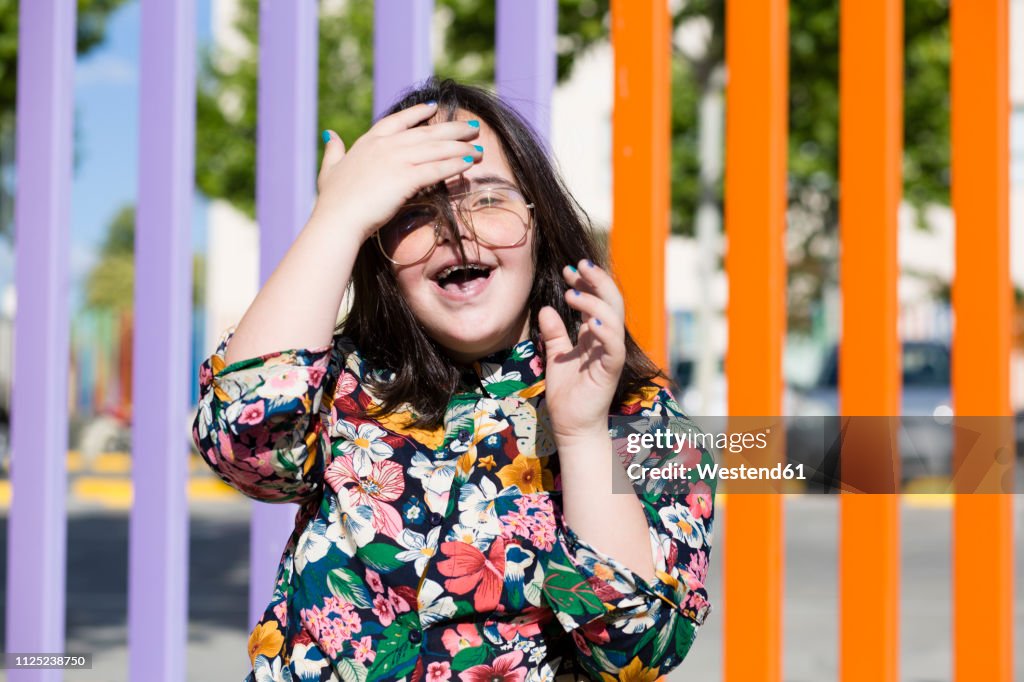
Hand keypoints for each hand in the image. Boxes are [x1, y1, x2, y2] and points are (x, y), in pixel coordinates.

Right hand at [312, 103, 482, 240]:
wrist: (337, 218)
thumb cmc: (332, 200)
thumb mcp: (329, 170)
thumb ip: (333, 150)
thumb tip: (329, 134)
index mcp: (368, 142)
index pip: (397, 120)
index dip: (417, 113)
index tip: (434, 107)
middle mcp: (385, 146)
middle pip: (426, 132)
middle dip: (453, 129)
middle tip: (473, 127)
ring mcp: (396, 160)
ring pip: (436, 148)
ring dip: (461, 146)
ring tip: (480, 147)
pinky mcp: (406, 178)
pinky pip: (437, 168)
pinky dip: (456, 164)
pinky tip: (470, 161)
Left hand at [537, 259, 625, 441]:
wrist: (571, 426)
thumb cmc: (567, 394)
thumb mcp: (556, 356)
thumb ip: (555, 333)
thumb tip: (546, 309)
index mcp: (595, 335)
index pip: (597, 299)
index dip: (586, 282)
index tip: (568, 269)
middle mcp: (606, 340)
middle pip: (611, 301)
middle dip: (596, 280)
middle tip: (577, 265)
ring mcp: (610, 354)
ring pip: (614, 318)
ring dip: (595, 302)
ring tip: (572, 292)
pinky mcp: (610, 370)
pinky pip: (613, 347)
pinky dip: (605, 331)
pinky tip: (590, 321)